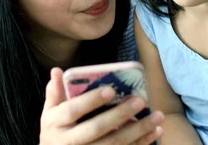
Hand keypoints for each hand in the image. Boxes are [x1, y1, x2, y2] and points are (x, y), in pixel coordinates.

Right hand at [40, 68, 163, 144]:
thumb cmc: (56, 132)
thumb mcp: (49, 113)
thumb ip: (55, 93)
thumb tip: (57, 70)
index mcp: (56, 124)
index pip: (73, 110)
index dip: (91, 100)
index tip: (110, 90)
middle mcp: (69, 142)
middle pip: (96, 129)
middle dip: (119, 115)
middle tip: (140, 101)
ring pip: (114, 144)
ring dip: (138, 131)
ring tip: (157, 116)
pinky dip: (141, 143)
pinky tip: (155, 131)